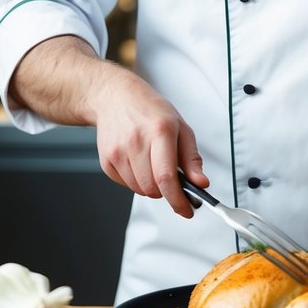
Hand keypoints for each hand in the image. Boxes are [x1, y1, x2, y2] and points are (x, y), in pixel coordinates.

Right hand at [9, 35, 208, 217]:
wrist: (115, 97)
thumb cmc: (150, 110)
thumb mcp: (180, 127)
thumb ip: (192, 158)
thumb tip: (200, 183)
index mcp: (160, 131)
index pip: (167, 178)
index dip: (178, 200)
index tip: (187, 210)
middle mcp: (136, 142)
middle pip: (153, 188)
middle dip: (166, 190)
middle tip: (170, 176)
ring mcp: (118, 152)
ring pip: (139, 190)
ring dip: (150, 185)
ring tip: (151, 161)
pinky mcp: (106, 160)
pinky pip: (125, 185)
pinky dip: (135, 180)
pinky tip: (137, 160)